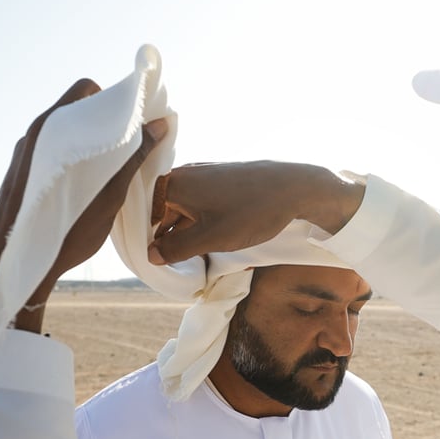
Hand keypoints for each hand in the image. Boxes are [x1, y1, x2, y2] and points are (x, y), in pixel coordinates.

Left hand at [0, 79, 168, 332]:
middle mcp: (34, 134)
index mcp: (52, 129)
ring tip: (111, 171)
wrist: (12, 267)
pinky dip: (73, 159)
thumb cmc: (63, 233)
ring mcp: (24, 153)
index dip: (114, 100)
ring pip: (65, 133)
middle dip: (106, 123)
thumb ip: (134, 156)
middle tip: (130, 147)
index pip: (86, 90)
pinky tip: (85, 186)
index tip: (136, 121)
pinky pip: (52, 152)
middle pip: (77, 109)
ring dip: (90, 143)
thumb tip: (159, 124)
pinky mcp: (19, 172)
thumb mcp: (109, 195)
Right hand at [149, 161, 365, 264]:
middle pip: (162, 211)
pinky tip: (207, 238)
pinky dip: (198, 221)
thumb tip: (151, 255)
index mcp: (173, 184)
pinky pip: (198, 203)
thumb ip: (176, 248)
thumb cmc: (251, 212)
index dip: (145, 239)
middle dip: (165, 236)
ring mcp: (203, 175)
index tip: (151, 261)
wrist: (296, 187)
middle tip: (170, 264)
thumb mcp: (210, 238)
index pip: (144, 215)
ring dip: (183, 231)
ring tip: (189, 255)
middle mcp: (184, 174)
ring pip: (182, 208)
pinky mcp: (220, 179)